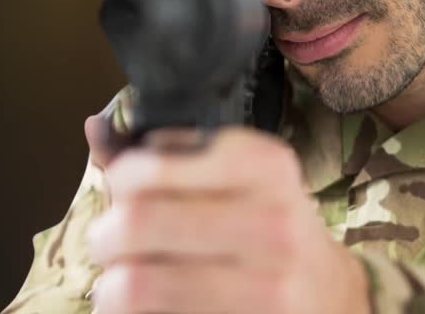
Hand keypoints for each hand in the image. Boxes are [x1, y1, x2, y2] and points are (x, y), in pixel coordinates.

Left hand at [85, 127, 368, 313]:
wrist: (329, 295)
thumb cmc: (268, 228)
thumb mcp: (238, 177)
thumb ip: (168, 156)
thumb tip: (95, 128)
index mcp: (264, 165)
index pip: (147, 167)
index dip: (119, 180)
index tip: (126, 191)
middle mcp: (270, 221)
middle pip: (135, 223)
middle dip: (105, 238)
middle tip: (112, 245)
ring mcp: (265, 284)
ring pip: (133, 284)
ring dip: (112, 287)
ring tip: (124, 283)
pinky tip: (153, 307)